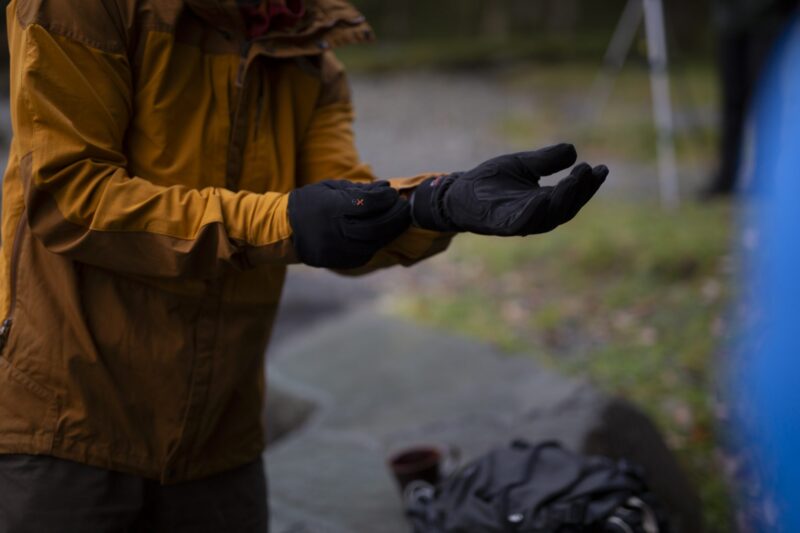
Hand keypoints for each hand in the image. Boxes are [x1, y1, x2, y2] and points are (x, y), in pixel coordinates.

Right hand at [288, 180, 410, 268]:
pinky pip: (367, 254)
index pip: (368, 204)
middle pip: (376, 227)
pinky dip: (379, 242)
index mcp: (331, 208)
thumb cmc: (312, 202)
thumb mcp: (332, 188)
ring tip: (400, 219)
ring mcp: (338, 250)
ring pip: (375, 243)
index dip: (385, 198)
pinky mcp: (341, 262)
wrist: (286, 230)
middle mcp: (335, 232)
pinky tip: (385, 232)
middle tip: (405, 207)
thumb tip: (387, 189)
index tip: (393, 193)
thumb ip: (360, 189)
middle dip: (395, 216)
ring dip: (391, 231)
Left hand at [410, 144, 607, 235]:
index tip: (601, 168)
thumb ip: (546, 160)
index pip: (572, 195)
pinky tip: (545, 198)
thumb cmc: (490, 181)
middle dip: (581, 190)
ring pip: (551, 215)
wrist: (458, 193)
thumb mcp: (523, 164)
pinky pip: (524, 222)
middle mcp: (536, 215)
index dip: (588, 184)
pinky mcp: (503, 226)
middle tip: (590, 170)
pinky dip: (536, 212)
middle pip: (567, 207)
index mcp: (543, 202)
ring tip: (576, 178)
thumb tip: (573, 150)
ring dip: (565, 198)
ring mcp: (521, 222)